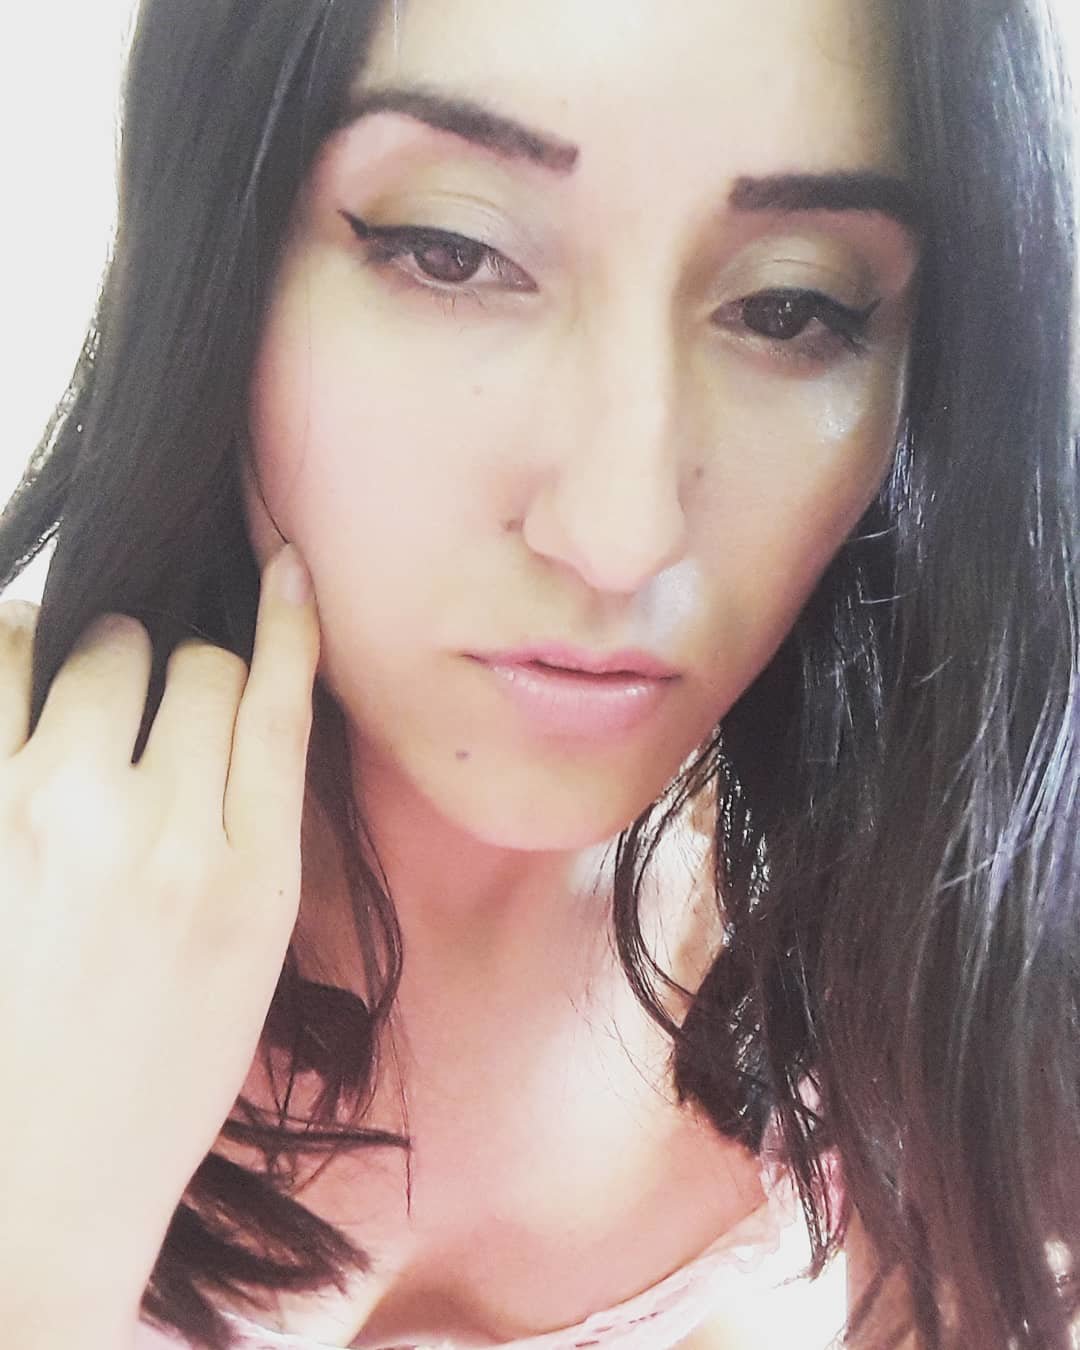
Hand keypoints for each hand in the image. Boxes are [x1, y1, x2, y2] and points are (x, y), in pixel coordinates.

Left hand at [0, 545, 319, 1317]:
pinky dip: (15, 655)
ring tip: (96, 714)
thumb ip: (260, 815)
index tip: (285, 569)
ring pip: (99, 648)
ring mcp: (49, 816)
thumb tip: (248, 693)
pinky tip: (27, 687)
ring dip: (107, 662)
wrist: (40, 1170)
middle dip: (187, 676)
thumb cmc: (165, 1062)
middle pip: (190, 663)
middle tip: (168, 729)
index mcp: (248, 875)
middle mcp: (154, 832)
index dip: (285, 623)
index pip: (272, 699)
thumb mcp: (256, 946)